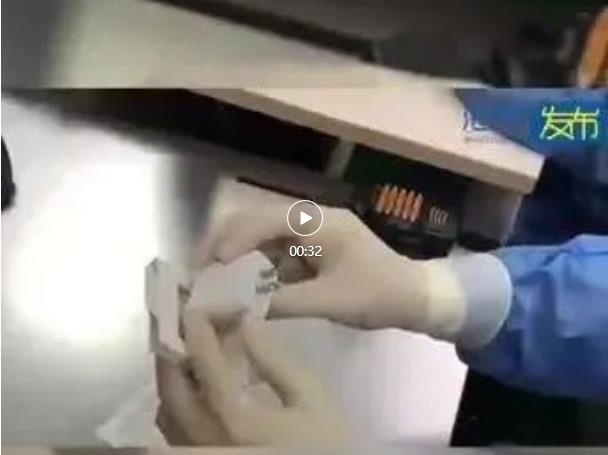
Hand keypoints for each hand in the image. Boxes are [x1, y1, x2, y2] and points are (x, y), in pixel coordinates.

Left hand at [156, 309, 350, 445]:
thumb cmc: (324, 442)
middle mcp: (206, 433)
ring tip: (188, 350)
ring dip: (172, 374)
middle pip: (171, 385)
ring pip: (166, 408)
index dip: (197, 327)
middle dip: (173, 349)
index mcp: (235, 414)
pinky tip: (194, 386)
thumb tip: (246, 325)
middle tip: (185, 326)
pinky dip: (176, 399)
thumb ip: (275, 360)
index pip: (204, 361)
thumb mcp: (311, 395)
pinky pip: (173, 428)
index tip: (198, 304)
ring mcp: (202, 450)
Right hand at [202, 204, 463, 335]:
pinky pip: (274, 254)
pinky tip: (239, 288)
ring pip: (262, 237)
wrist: (415, 297)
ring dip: (237, 257)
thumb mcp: (329, 301)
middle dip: (227, 244)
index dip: (234, 241)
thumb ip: (280, 302)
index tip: (211, 267)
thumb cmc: (377, 294)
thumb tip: (233, 308)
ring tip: (213, 282)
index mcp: (319, 222)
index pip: (266, 220)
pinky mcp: (310, 250)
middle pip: (257, 221)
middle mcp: (310, 220)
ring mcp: (310, 234)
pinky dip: (255, 270)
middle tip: (202, 272)